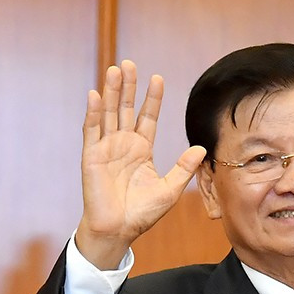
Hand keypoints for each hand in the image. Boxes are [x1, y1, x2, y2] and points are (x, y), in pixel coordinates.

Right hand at [74, 60, 205, 269]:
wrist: (119, 230)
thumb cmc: (142, 213)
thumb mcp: (170, 189)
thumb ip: (183, 168)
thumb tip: (202, 148)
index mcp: (141, 150)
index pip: (147, 117)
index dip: (152, 99)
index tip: (158, 78)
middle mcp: (123, 144)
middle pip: (125, 108)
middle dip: (128, 86)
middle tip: (130, 63)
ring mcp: (106, 148)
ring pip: (108, 113)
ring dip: (110, 92)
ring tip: (114, 70)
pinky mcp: (91, 156)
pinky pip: (91, 130)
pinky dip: (93, 112)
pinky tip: (94, 94)